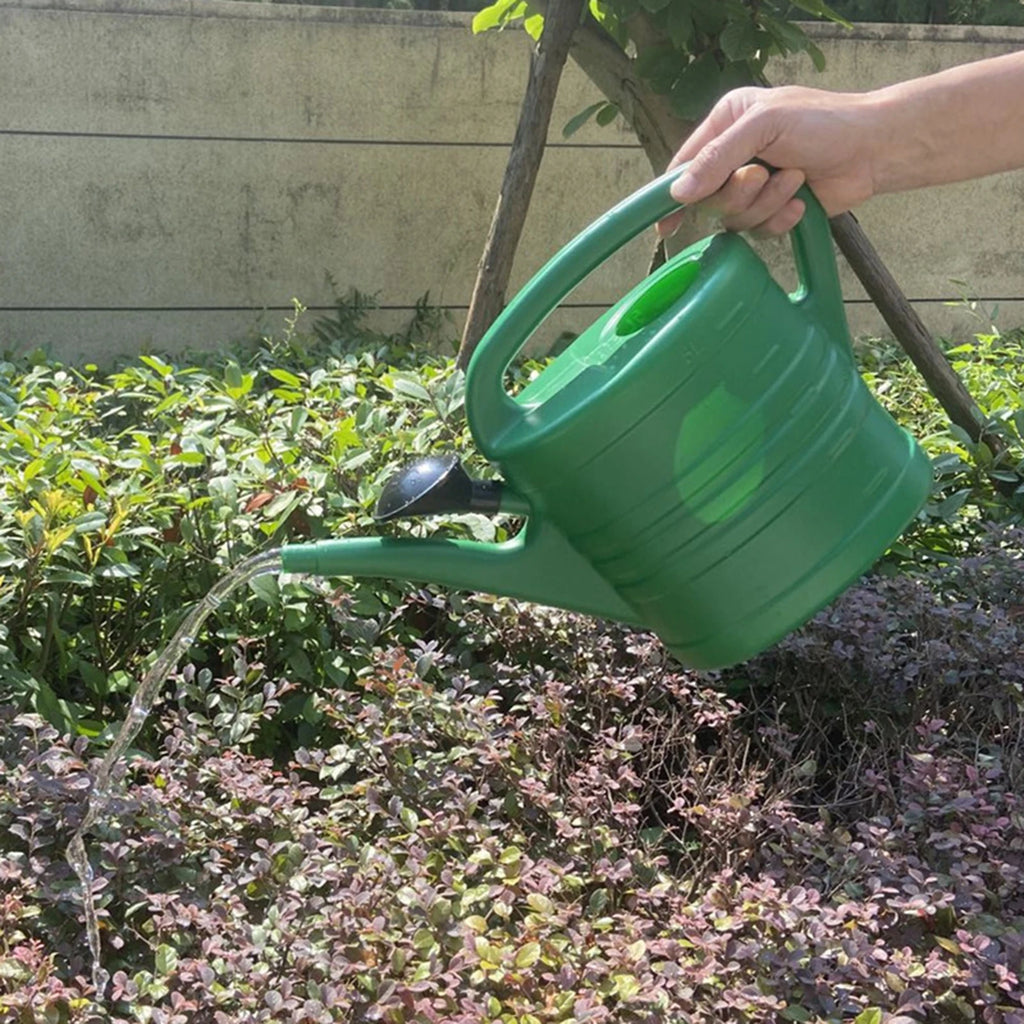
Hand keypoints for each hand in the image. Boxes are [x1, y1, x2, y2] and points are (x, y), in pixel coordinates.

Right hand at [658, 85, 878, 238]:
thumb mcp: (764, 127)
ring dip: (766, 204)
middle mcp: (735, 155)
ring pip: (733, 218)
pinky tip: (801, 203)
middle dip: (738, 193)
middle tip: (763, 175)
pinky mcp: (773, 210)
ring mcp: (754, 186)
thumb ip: (718, 158)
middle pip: (707, 198)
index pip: (685, 164)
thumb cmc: (824, 123)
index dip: (672, 194)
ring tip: (795, 181)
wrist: (874, 149)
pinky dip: (781, 220)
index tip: (665, 224)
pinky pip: (758, 232)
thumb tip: (678, 194)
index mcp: (726, 123)